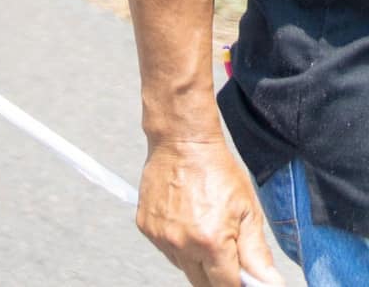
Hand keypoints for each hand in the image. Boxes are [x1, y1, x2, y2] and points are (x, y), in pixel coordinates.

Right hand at [135, 138, 283, 286]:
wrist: (182, 142)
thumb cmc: (217, 172)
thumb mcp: (247, 211)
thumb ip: (257, 253)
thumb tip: (269, 283)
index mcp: (211, 243)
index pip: (226, 286)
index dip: (238, 285)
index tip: (245, 280)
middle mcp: (181, 243)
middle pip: (202, 284)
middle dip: (218, 277)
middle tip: (229, 257)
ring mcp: (160, 236)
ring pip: (183, 268)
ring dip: (197, 262)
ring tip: (206, 233)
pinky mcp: (145, 226)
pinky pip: (167, 250)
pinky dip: (179, 246)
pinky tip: (188, 224)